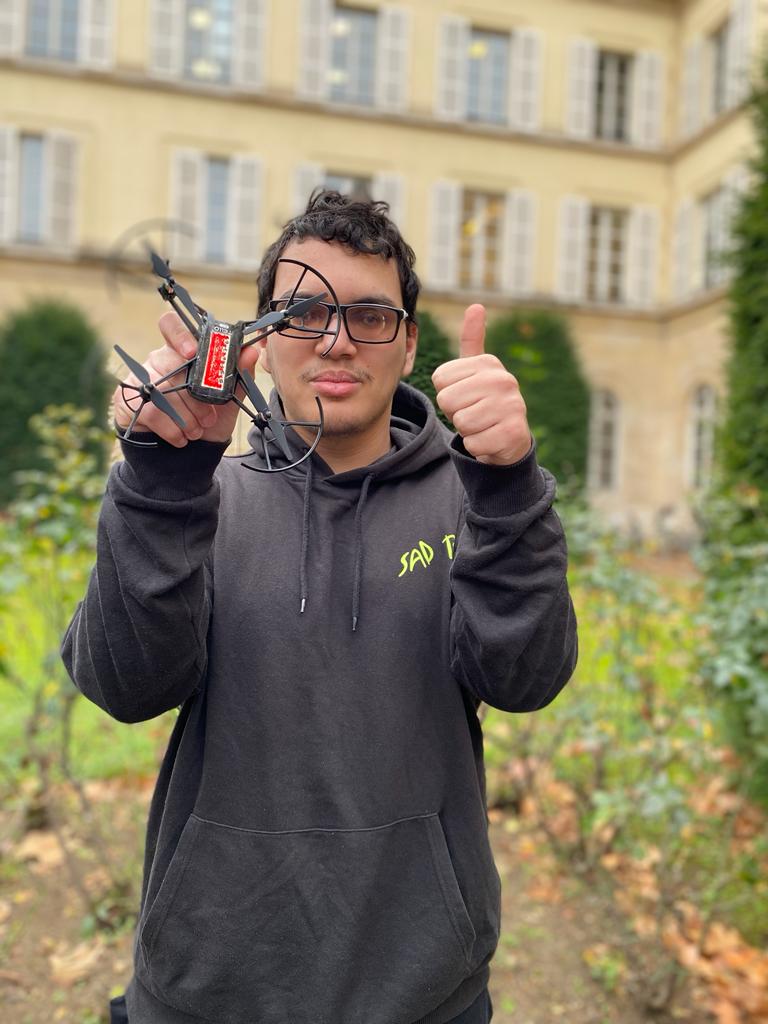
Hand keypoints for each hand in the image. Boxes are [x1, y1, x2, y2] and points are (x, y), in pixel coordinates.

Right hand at [113, 312, 260, 446]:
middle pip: (172, 364)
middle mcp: (159, 359)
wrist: (191, 452)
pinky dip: (172, 429)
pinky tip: (181, 437)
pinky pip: (152, 410)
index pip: (171, 325)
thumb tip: (251, 350)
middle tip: (209, 418)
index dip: (179, 335)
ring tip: (197, 431)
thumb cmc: (209, 418)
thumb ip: (239, 375)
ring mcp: (142, 378)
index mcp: (183, 350)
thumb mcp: (229, 399)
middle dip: (196, 398)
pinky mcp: (129, 400)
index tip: (192, 353)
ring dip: (186, 418)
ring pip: (163, 391)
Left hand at [431, 304, 531, 465]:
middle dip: (455, 413)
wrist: (510, 439)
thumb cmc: (485, 401)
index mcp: (489, 363)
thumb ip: (472, 340)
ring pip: (461, 423)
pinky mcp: (512, 433)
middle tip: (474, 412)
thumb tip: (476, 305)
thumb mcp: (477, 370)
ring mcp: (511, 406)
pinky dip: (478, 447)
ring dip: (467, 431)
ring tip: (483, 424)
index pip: (440, 379)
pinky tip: (491, 439)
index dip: (447, 393)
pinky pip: (474, 443)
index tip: (466, 395)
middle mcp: (504, 380)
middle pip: (447, 401)